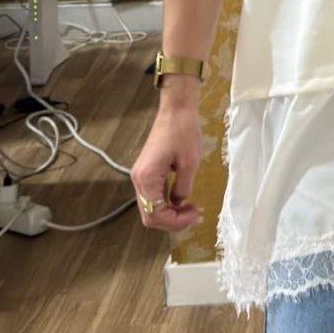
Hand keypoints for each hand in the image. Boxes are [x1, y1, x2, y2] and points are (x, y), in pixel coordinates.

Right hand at [130, 107, 203, 233]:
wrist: (175, 111)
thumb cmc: (183, 132)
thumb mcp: (189, 163)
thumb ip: (183, 188)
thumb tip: (179, 202)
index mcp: (146, 178)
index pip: (155, 214)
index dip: (176, 221)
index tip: (195, 214)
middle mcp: (138, 180)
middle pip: (149, 216)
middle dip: (172, 221)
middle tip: (194, 215)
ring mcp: (140, 176)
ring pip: (150, 209)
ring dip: (169, 214)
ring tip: (190, 210)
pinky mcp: (146, 172)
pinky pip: (152, 198)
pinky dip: (165, 205)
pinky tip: (181, 202)